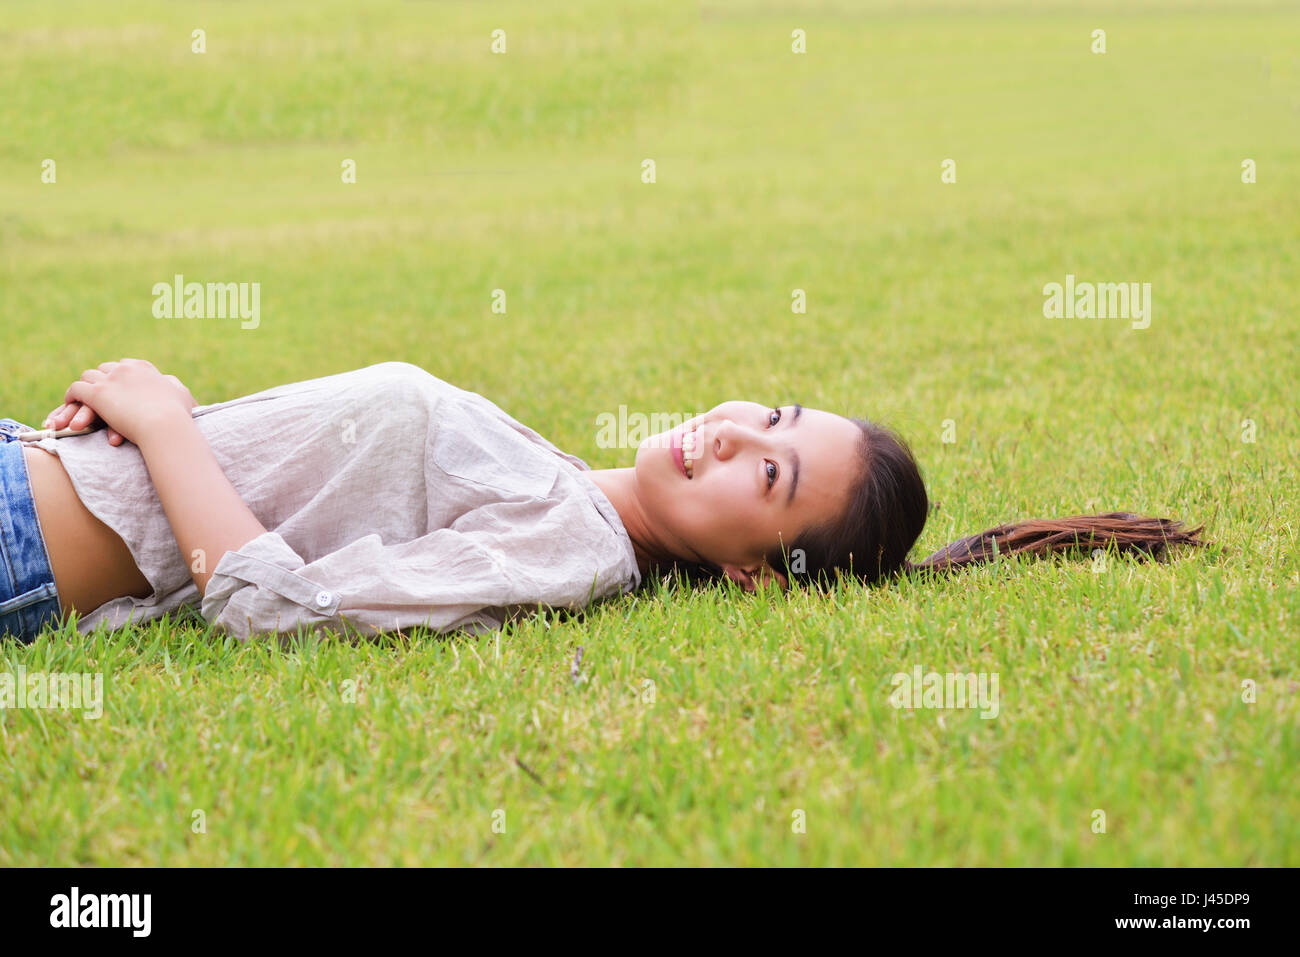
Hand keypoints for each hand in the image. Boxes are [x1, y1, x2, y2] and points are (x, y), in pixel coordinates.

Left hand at [60, 359, 197, 446]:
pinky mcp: (97, 393)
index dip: (118, 377)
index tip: (117, 388)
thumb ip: (174, 386)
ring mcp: (110, 380)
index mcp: (144, 368)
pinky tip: (71, 404)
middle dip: (100, 381)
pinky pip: (76, 389)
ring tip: (80, 400)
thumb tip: (171, 384)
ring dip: (85, 388)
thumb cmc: (177, 414)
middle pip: (104, 369)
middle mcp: (125, 369)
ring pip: (88, 377)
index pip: (124, 367)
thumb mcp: (181, 394)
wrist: (165, 425)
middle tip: (98, 395)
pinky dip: (72, 396)